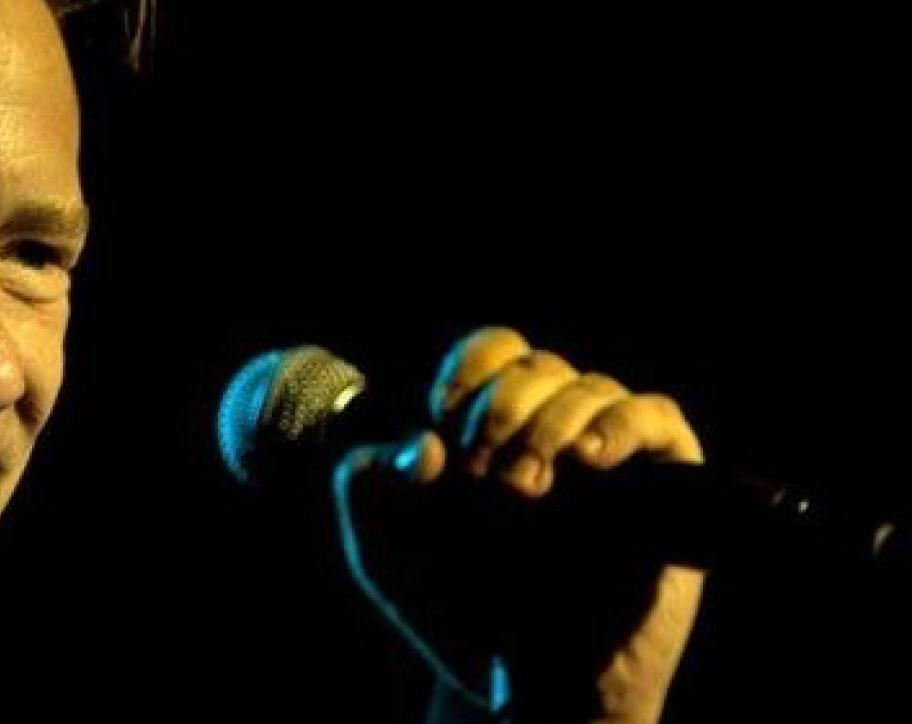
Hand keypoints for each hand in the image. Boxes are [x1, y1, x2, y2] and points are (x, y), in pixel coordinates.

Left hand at [337, 327, 702, 722]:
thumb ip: (370, 485)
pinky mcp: (664, 482)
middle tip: (480, 475)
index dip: (468, 372)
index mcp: (489, 426)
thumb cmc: (454, 609)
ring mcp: (609, 455)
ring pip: (592, 387)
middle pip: (538, 366)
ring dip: (549, 425)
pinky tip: (589, 459)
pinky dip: (621, 424)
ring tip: (522, 489)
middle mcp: (552, 429)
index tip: (441, 419)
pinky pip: (657, 416)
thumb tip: (420, 443)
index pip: (493, 352)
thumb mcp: (381, 549)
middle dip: (501, 409)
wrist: (519, 681)